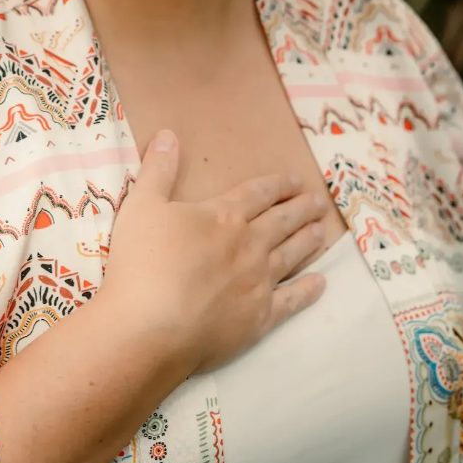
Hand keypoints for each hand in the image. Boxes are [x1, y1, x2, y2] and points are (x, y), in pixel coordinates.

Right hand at [98, 130, 328, 376]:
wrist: (149, 328)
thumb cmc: (141, 264)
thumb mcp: (141, 205)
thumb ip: (158, 169)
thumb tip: (169, 134)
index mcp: (224, 216)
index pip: (258, 193)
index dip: (278, 184)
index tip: (295, 180)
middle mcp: (249, 245)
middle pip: (282, 221)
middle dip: (301, 209)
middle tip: (319, 203)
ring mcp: (258, 283)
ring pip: (292, 255)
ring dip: (308, 241)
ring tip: (321, 232)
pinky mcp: (259, 318)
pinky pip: (292, 301)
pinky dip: (308, 291)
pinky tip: (320, 284)